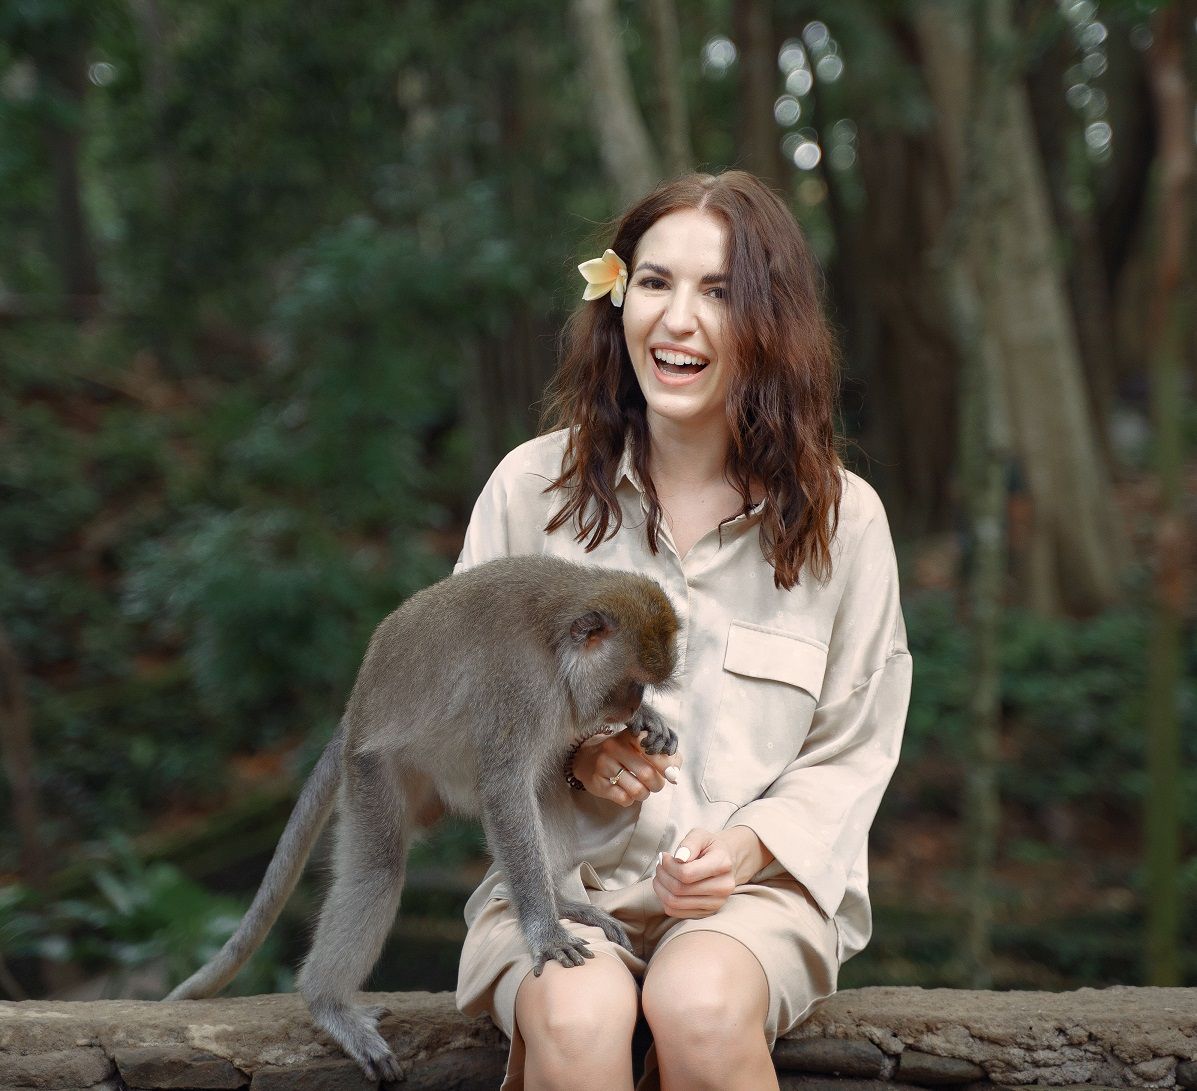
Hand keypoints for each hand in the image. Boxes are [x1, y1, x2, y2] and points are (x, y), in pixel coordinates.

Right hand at [571, 729, 681, 806]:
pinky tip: (625, 792)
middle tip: (655, 784)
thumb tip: (675, 775)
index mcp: (630, 735)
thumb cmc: (624, 754)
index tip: (670, 774)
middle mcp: (615, 747)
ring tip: (641, 789)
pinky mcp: (597, 783)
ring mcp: (604, 765)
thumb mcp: (640, 747)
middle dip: (657, 784)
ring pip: (637, 790)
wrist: (587, 758)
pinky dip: (630, 800)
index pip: (653, 749)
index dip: (666, 765)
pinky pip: (624, 799)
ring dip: (644, 794)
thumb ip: (664, 757)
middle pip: (647, 774)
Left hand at [653, 826, 772, 917]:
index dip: (668, 866)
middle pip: (679, 889)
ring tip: (661, 875)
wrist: (724, 862)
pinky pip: (676, 912)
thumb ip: (689, 843)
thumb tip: (679, 858)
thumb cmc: (709, 847)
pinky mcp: (706, 913)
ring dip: (661, 888)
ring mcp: (716, 903)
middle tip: (659, 865)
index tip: (664, 856)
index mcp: (722, 864)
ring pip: (675, 903)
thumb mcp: (701, 835)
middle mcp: (723, 887)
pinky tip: (666, 886)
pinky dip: (664, 899)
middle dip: (662, 876)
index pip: (687, 873)